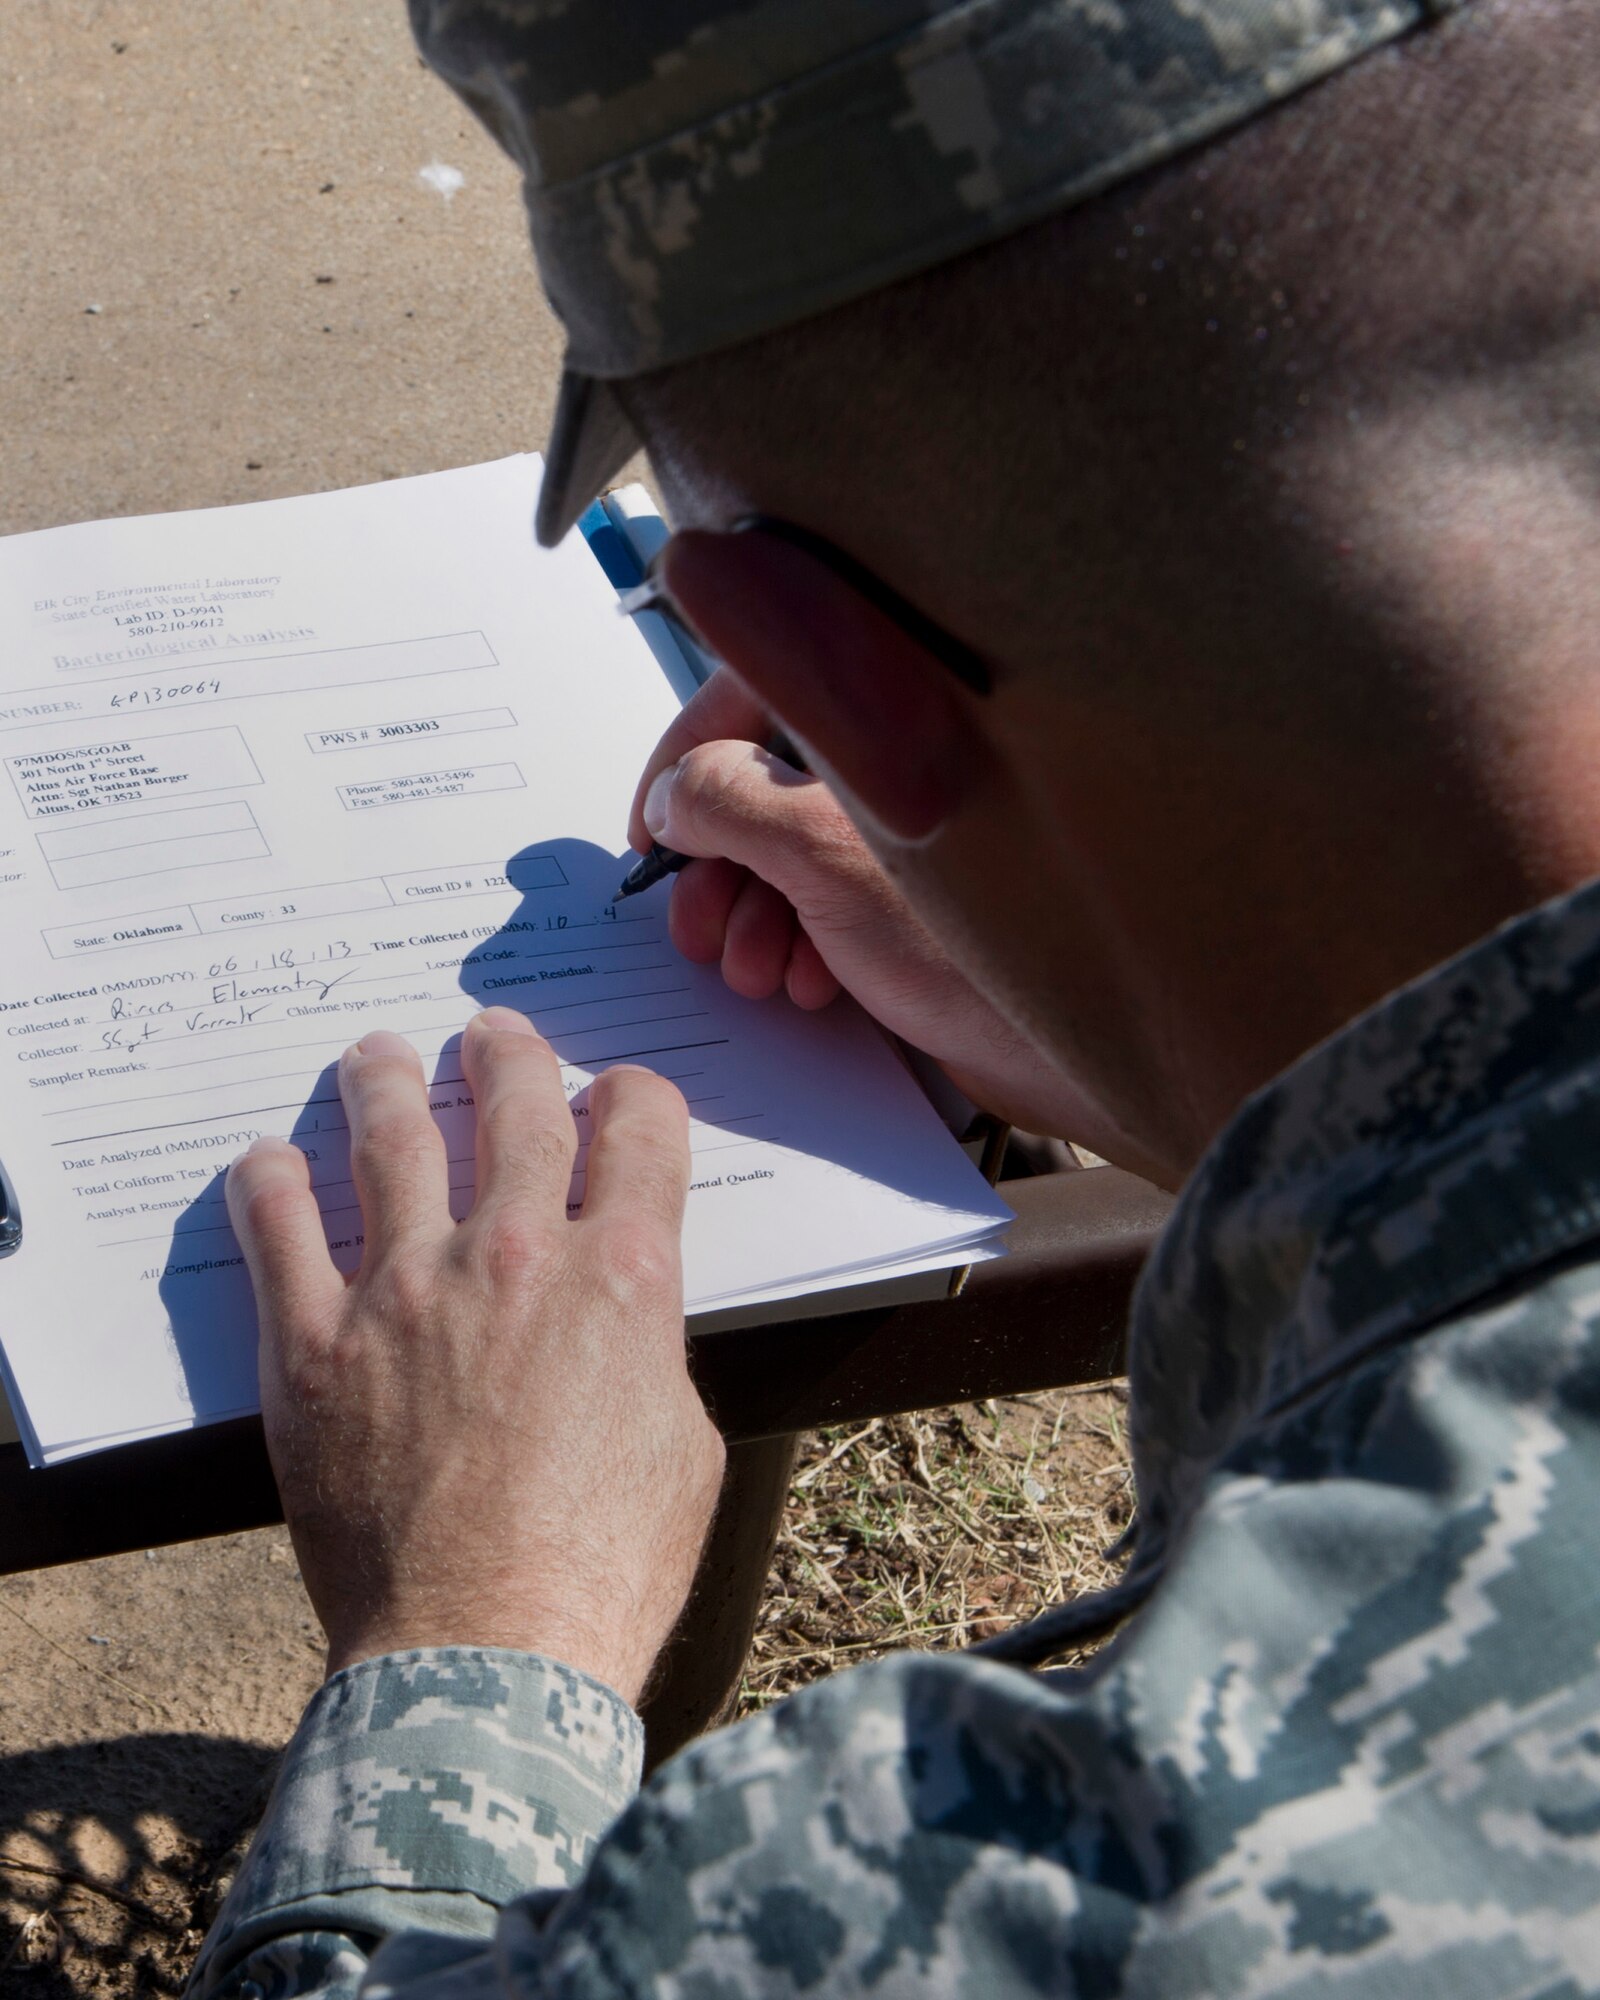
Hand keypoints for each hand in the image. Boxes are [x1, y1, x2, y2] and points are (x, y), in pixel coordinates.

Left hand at [225, 1010, 724, 1702]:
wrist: (488, 1652)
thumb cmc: (603, 1569)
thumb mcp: (687, 1448)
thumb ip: (655, 1356)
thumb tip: (630, 1328)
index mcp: (622, 1275)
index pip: (640, 1127)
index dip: (634, 1098)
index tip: (617, 1100)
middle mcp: (514, 1255)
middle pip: (517, 1104)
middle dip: (512, 1057)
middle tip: (494, 1038)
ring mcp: (406, 1292)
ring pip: (393, 1137)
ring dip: (390, 1081)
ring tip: (381, 1057)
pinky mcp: (314, 1345)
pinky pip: (278, 1227)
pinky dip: (272, 1182)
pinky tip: (270, 1161)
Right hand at [629, 667, 1114, 1148]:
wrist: (1080, 1043)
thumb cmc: (973, 939)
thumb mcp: (820, 851)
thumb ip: (724, 800)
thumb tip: (672, 798)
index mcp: (888, 702)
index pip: (751, 681)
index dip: (685, 757)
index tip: (652, 833)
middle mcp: (906, 748)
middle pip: (763, 777)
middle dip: (718, 864)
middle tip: (695, 932)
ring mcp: (918, 825)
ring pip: (792, 849)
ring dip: (754, 915)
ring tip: (758, 974)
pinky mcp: (929, 891)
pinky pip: (835, 898)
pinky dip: (806, 940)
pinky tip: (818, 987)